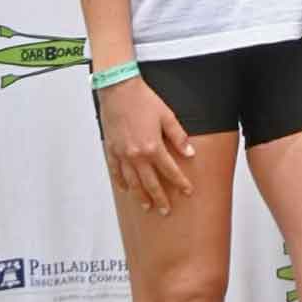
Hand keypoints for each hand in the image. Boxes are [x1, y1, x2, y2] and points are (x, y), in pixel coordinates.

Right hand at [98, 78, 195, 215]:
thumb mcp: (167, 116)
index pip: (169, 170)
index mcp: (152, 147)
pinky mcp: (111, 151)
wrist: (119, 91)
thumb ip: (178, 137)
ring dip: (141, 196)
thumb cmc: (144, 101)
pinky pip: (116, 173)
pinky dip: (122, 183)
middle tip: (166, 210)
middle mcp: (136, 155)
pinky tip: (126, 190)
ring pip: (132, 183)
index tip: (188, 191)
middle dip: (160, 198)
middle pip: (150, 183)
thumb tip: (190, 153)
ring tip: (148, 206)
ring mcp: (122, 155)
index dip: (180, 182)